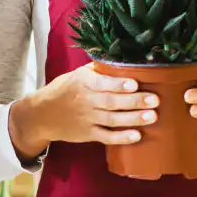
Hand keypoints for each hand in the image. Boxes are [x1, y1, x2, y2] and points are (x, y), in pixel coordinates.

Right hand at [10, 61, 159, 158]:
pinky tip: (136, 136)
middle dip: (134, 101)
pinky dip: (121, 138)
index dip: (118, 84)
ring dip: (133, 119)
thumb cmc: (64, 90)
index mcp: (83, 83)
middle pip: (112, 102)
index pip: (102, 83)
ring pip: (113, 120)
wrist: (42, 115)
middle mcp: (86, 101)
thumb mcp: (77, 75)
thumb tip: (124, 59)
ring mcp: (87, 119)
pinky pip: (106, 137)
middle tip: (155, 100)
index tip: (135, 83)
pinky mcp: (88, 134)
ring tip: (153, 116)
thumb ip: (98, 70)